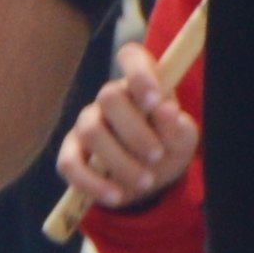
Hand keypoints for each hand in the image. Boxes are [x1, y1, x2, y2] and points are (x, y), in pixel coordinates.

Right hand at [56, 50, 207, 212]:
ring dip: (120, 161)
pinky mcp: (71, 153)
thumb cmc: (169, 144)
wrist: (153, 176)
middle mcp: (109, 97)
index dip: (140, 74)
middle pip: (109, 96)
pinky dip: (93, 183)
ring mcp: (87, 123)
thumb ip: (177, 125)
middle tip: (157, 155)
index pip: (131, 56)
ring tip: (147, 181)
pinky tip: (117, 196)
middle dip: (135, 130)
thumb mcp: (183, 138)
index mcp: (140, 82)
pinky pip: (69, 164)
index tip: (156, 101)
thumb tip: (166, 111)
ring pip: (92, 131)